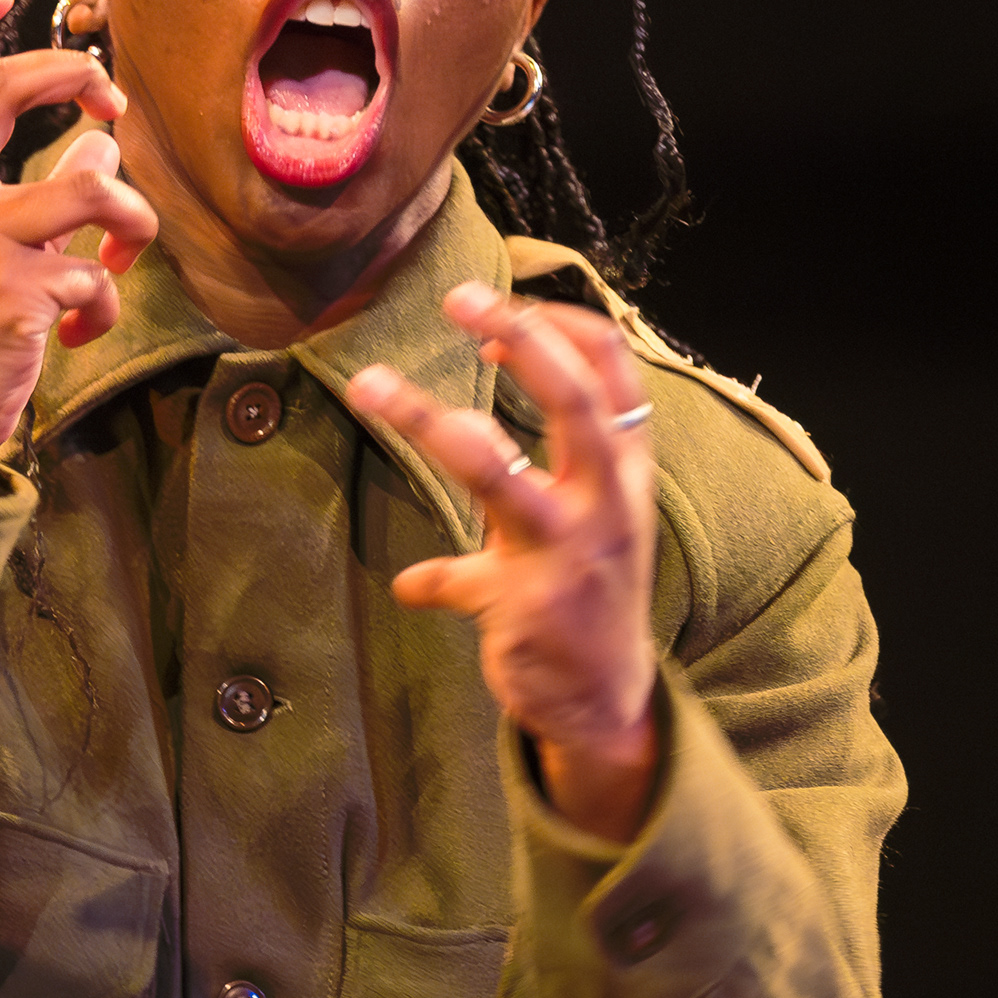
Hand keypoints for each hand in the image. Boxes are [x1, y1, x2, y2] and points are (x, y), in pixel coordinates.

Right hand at [0, 0, 158, 498]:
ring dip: (130, 214)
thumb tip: (99, 147)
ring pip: (90, 181)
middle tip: (111, 99)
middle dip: (73, 75)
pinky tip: (82, 331)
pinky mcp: (17, 294)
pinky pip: (98, 272)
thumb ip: (24, 197)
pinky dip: (105, 302)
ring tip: (120, 252)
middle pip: (4, 88)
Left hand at [348, 281, 659, 842]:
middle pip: (574, 397)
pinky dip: (430, 579)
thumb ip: (536, 470)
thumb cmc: (587, 597)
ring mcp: (569, 552)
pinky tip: (411, 584)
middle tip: (457, 297)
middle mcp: (608, 503)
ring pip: (493, 466)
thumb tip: (476, 406)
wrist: (608, 699)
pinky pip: (456, 576)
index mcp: (627, 473)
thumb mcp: (586, 525)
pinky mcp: (525, 603)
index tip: (498, 314)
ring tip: (370, 384)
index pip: (614, 374)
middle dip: (520, 336)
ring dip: (426, 418)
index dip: (560, 329)